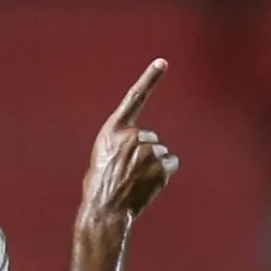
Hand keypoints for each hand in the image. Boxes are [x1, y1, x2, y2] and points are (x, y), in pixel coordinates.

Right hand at [82, 58, 178, 219]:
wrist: (104, 210)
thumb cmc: (99, 186)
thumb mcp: (102, 156)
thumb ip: (121, 144)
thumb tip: (142, 146)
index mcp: (113, 130)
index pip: (134, 98)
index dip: (149, 78)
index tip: (163, 61)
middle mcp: (133, 134)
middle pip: (151, 137)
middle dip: (145, 152)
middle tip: (128, 172)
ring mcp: (149, 150)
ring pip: (162, 152)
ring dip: (153, 166)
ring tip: (135, 180)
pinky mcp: (161, 165)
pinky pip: (171, 164)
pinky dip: (163, 174)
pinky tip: (148, 184)